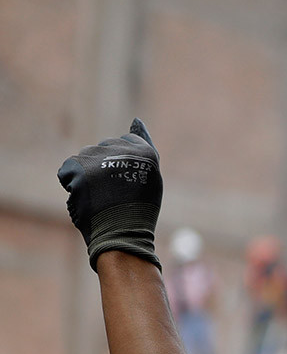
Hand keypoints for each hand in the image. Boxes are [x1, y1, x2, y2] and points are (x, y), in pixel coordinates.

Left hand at [57, 119, 163, 270]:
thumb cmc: (139, 206)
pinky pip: (69, 168)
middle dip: (107, 164)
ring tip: (101, 195)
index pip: (127, 141)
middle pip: (106, 146)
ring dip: (90, 172)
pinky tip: (86, 196)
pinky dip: (74, 181)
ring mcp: (97, 157)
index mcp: (144, 151)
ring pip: (87, 156)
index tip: (130, 180)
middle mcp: (120, 149)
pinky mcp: (76, 167)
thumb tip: (136, 120)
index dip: (127, 162)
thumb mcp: (149, 174)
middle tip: (115, 191)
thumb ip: (142, 147)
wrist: (121, 233)